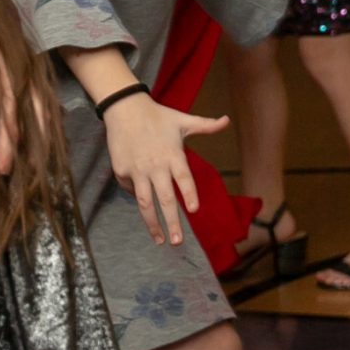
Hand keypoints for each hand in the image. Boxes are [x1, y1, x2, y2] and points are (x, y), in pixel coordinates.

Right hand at [99, 91, 228, 247]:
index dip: (189, 193)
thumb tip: (227, 120)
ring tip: (160, 240)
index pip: (184, 179)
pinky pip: (131, 189)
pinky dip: (138, 197)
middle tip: (178, 241)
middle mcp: (155, 166)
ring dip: (152, 224)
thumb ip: (206, 126)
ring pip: (145, 203)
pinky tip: (144, 207)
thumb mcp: (183, 120)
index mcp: (173, 155)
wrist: (124, 108)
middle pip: (165, 199)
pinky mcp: (122, 171)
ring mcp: (137, 170)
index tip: (194, 210)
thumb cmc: (157, 115)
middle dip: (172, 222)